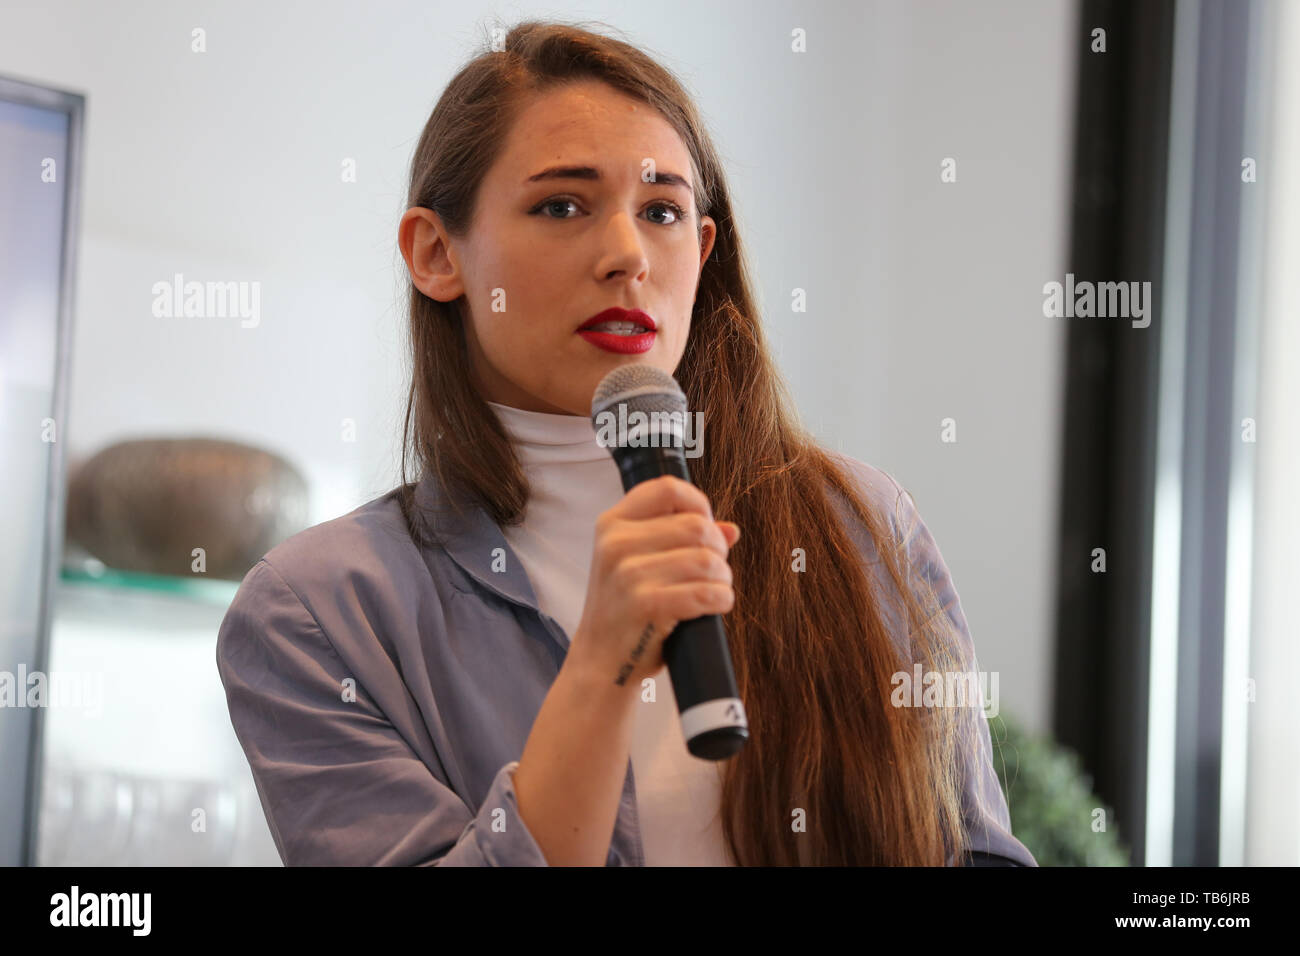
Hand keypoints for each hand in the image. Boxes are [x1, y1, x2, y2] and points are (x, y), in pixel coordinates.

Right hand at [567, 475, 739, 688]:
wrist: (600, 660)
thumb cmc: (624, 608)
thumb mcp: (637, 563)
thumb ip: (678, 538)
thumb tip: (730, 530)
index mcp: (612, 523)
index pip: (668, 488)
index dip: (698, 503)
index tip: (706, 525)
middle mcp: (616, 543)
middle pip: (696, 525)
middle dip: (718, 548)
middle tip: (714, 568)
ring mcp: (628, 575)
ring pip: (707, 560)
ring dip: (723, 577)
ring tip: (715, 588)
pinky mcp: (646, 605)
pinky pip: (706, 592)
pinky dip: (721, 599)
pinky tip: (714, 605)